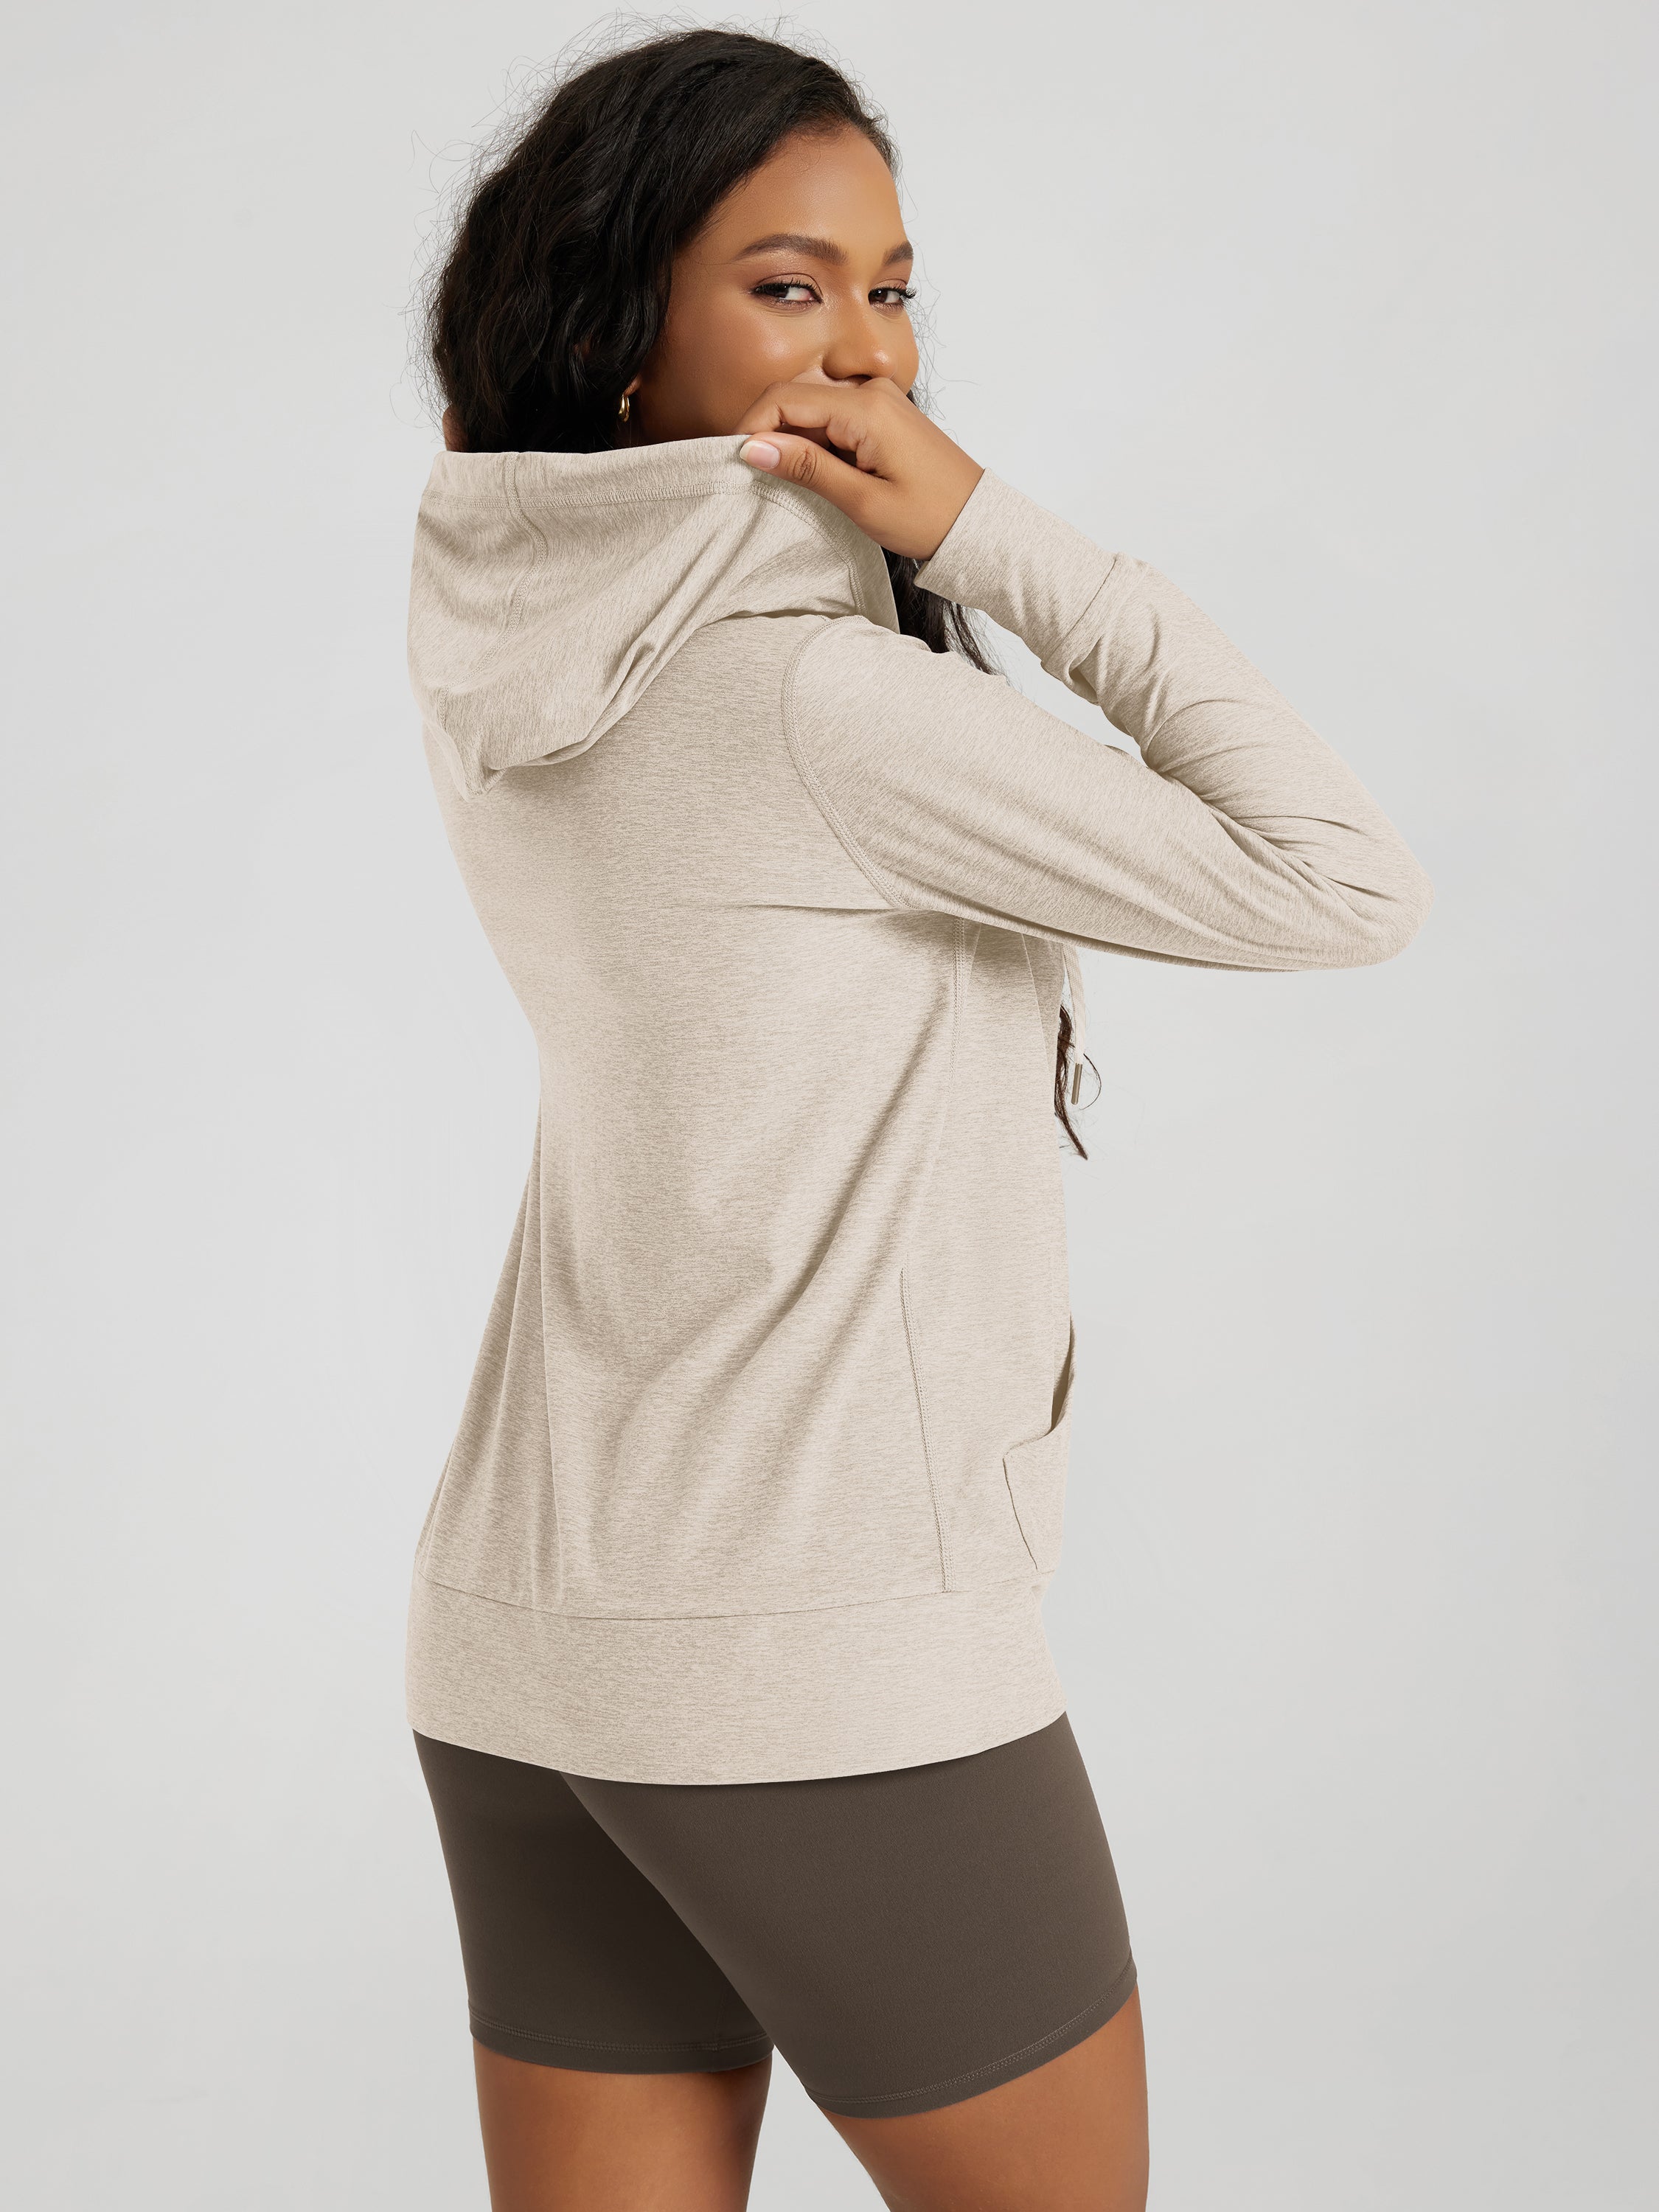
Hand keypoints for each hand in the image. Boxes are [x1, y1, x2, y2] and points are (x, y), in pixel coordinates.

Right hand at [735, 378, 982, 560]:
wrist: (978, 522)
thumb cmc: (929, 518)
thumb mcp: (862, 501)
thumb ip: (806, 468)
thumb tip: (753, 447)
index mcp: (865, 407)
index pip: (784, 399)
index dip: (751, 427)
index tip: (736, 463)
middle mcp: (870, 390)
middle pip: (795, 396)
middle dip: (767, 432)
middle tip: (757, 476)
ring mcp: (878, 398)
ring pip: (812, 407)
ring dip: (792, 439)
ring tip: (792, 481)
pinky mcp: (882, 413)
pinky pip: (833, 415)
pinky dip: (815, 440)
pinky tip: (819, 473)